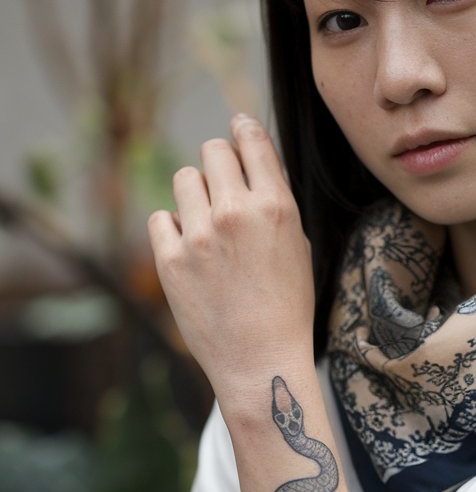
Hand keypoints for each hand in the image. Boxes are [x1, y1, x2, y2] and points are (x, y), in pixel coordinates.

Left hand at [148, 116, 314, 410]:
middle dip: (219, 165)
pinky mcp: (169, 259)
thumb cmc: (287, 307)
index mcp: (276, 206)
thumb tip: (256, 163)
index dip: (242, 130)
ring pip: (184, 178)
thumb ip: (276, 202)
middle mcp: (237, 213)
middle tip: (223, 189)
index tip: (237, 130)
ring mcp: (200, 235)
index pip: (251, 139)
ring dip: (195, 195)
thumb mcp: (299, 246)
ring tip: (207, 226)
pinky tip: (191, 253)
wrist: (261, 361)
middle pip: (213, 151)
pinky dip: (174, 230)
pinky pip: (161, 218)